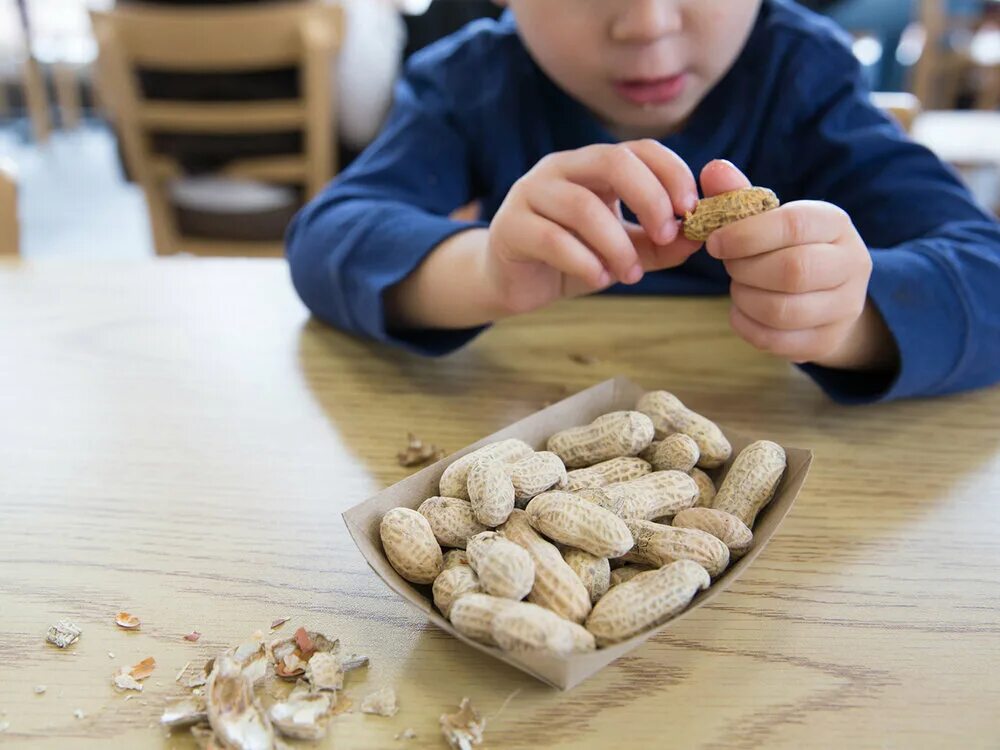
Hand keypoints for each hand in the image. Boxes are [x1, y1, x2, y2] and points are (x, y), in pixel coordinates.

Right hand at [484, 140, 702, 315]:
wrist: (513, 282)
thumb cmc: (571, 257)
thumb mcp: (623, 249)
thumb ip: (659, 244)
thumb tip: (699, 238)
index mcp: (592, 165)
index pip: (639, 149)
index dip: (671, 173)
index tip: (691, 210)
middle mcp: (561, 168)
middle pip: (613, 162)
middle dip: (650, 198)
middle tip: (666, 236)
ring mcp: (531, 193)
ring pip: (583, 206)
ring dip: (617, 244)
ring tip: (631, 275)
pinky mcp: (510, 227)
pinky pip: (552, 239)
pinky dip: (584, 262)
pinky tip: (599, 279)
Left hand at [700, 160, 892, 369]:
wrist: (827, 295)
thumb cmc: (787, 248)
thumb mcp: (769, 219)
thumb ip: (740, 197)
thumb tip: (712, 168)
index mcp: (836, 224)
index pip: (794, 225)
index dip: (746, 234)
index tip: (715, 242)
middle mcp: (851, 264)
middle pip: (792, 270)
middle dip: (744, 268)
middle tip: (728, 265)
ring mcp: (844, 306)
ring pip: (783, 310)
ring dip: (744, 298)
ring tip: (739, 286)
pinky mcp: (827, 340)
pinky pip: (776, 340)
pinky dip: (746, 325)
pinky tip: (742, 311)